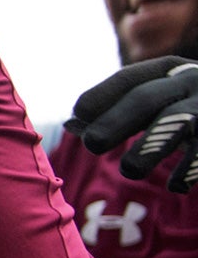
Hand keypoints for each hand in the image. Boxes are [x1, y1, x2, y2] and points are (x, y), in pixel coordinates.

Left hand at [67, 56, 197, 189]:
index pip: (129, 80)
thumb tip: (71, 124)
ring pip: (176, 121)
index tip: (78, 112)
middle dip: (117, 121)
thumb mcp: (156, 105)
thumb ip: (117, 113)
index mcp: (169, 71)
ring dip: (151, 146)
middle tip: (92, 145)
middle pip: (147, 99)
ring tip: (130, 169)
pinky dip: (190, 170)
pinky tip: (176, 186)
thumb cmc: (188, 110)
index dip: (103, 95)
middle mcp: (191, 82)